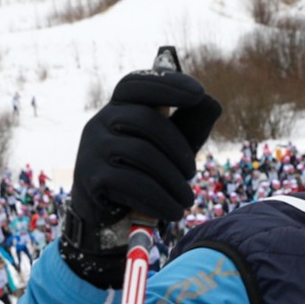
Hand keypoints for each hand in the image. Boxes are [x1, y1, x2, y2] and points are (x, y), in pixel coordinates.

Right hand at [65, 72, 222, 286]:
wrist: (107, 220)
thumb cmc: (143, 176)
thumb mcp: (170, 149)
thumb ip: (189, 126)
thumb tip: (212, 103)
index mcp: (118, 110)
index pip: (135, 84)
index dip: (166, 84)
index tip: (200, 93)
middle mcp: (99, 123)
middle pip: (144, 119)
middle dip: (178, 147)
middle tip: (193, 174)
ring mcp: (92, 149)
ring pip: (142, 152)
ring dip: (173, 180)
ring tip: (188, 199)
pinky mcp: (92, 178)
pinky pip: (133, 182)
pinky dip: (161, 199)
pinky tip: (174, 211)